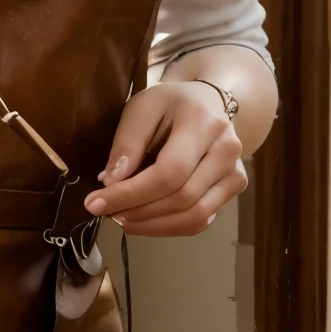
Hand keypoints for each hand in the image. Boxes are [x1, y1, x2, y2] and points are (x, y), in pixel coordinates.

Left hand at [83, 80, 245, 237]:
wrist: (208, 103)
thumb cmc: (170, 104)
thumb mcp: (141, 108)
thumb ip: (127, 142)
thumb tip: (111, 182)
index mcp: (203, 123)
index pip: (169, 172)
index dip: (131, 194)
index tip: (95, 204)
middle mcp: (227, 149)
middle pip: (182, 198)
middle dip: (138, 211)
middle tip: (106, 212)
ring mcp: (235, 171)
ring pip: (194, 216)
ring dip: (152, 225)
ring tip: (122, 219)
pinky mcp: (234, 188)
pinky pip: (202, 220)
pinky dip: (169, 228)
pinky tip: (145, 221)